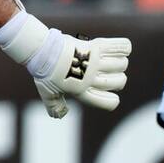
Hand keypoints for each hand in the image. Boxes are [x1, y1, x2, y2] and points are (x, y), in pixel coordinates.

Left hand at [0, 0, 130, 117]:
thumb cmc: (43, 70)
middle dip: (117, 78)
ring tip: (107, 58)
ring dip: (119, 61)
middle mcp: (90, 78)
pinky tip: (121, 48)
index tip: (108, 93)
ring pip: (122, 65)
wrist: (40, 49)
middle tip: (106, 71)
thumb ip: (55, 105)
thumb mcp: (46, 91)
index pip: (109, 102)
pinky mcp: (94, 47)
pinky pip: (120, 48)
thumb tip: (60, 115)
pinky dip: (123, 47)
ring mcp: (93, 63)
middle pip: (119, 82)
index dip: (112, 99)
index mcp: (81, 91)